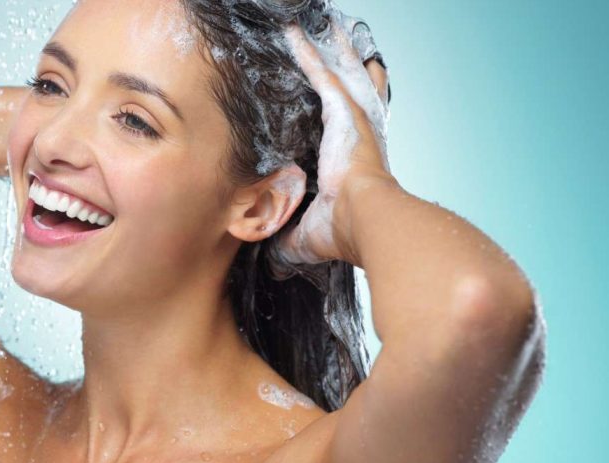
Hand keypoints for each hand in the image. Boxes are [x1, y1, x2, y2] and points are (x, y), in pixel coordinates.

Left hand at [269, 18, 394, 267]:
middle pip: (354, 85)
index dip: (350, 106)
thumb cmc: (344, 234)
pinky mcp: (343, 110)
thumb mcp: (307, 237)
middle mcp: (361, 132)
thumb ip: (288, 241)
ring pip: (340, 71)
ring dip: (328, 47)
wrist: (367, 223)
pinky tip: (291, 32)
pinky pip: (319, 72)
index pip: (354, 124)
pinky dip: (305, 52)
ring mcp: (354, 118)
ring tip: (320, 22)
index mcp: (357, 159)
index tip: (345, 95)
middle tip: (338, 37)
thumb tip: (271, 262)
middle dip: (345, 61)